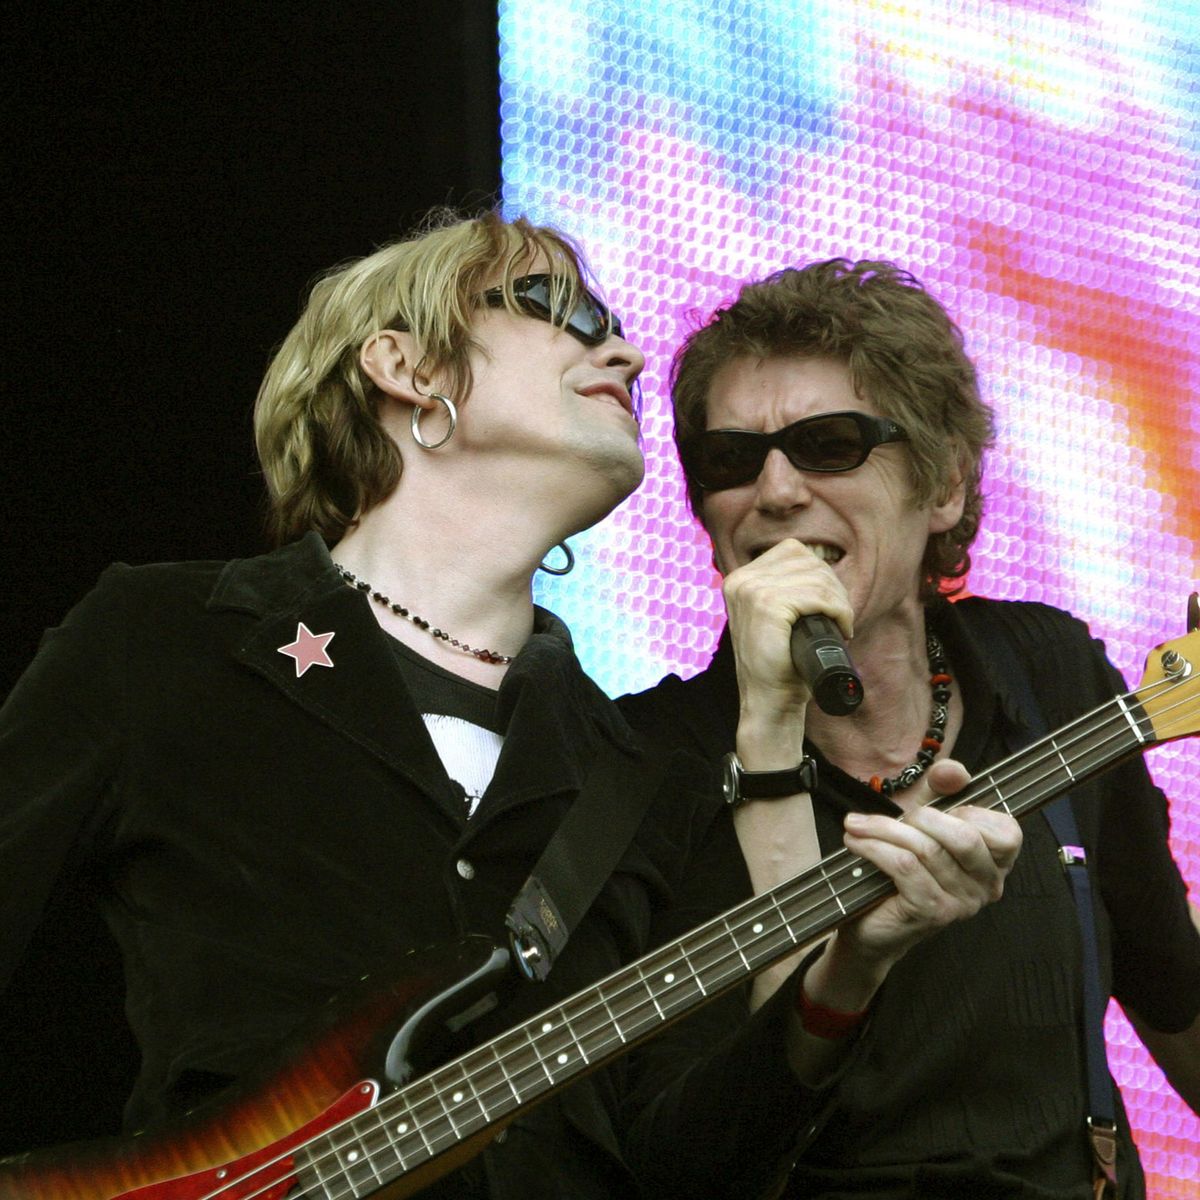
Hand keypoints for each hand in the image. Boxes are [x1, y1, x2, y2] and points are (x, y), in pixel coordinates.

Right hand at [724, 540, 852, 760]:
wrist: (769, 701)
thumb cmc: (780, 663)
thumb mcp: (776, 617)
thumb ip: (784, 589)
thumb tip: (819, 562)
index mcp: (740, 579)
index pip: (792, 551)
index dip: (820, 573)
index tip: (830, 603)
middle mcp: (740, 580)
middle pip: (806, 561)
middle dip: (833, 587)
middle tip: (840, 617)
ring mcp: (751, 591)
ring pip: (816, 578)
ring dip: (839, 601)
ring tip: (842, 623)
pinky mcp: (766, 606)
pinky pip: (816, 596)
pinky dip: (838, 610)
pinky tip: (841, 628)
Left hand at [807, 760, 1022, 1008]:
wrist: (873, 923)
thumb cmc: (903, 868)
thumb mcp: (925, 822)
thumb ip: (943, 790)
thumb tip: (952, 770)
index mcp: (996, 864)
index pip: (1007, 832)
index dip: (970, 810)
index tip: (933, 809)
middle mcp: (988, 887)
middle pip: (965, 837)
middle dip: (922, 817)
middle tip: (893, 816)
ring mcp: (962, 904)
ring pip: (926, 849)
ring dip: (883, 830)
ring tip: (856, 825)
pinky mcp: (931, 912)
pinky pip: (904, 866)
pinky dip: (874, 847)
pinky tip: (856, 842)